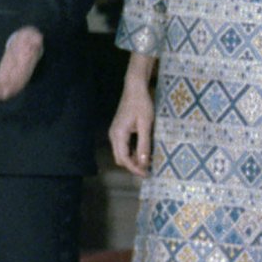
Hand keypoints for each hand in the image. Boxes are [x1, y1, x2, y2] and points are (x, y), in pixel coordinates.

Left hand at [0, 26, 43, 104]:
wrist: (28, 45)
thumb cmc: (31, 42)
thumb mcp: (33, 38)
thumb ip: (35, 39)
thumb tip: (38, 39)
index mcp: (24, 72)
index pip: (19, 83)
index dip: (12, 89)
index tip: (6, 93)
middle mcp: (15, 80)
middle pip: (5, 90)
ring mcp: (7, 81)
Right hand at [109, 56, 156, 176]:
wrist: (135, 88)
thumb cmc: (141, 104)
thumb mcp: (146, 125)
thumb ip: (144, 144)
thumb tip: (144, 163)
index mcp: (118, 135)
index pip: (124, 159)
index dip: (135, 168)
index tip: (146, 173)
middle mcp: (113, 135)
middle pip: (120, 159)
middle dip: (133, 166)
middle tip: (148, 168)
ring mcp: (115, 132)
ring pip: (121, 153)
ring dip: (133, 159)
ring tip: (147, 160)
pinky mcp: (118, 129)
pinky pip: (123, 146)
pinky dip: (131, 151)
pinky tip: (142, 150)